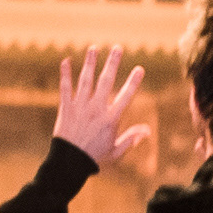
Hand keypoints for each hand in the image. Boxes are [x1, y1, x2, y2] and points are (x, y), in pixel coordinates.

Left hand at [49, 46, 150, 170]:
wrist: (68, 164)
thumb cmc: (94, 159)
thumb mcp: (117, 152)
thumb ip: (131, 139)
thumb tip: (148, 130)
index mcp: (110, 119)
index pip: (126, 97)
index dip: (133, 82)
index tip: (140, 69)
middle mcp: (95, 109)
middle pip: (106, 82)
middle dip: (112, 63)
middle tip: (117, 48)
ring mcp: (79, 107)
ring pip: (85, 81)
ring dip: (90, 63)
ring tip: (93, 48)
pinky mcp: (65, 109)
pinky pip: (65, 88)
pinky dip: (65, 75)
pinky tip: (65, 60)